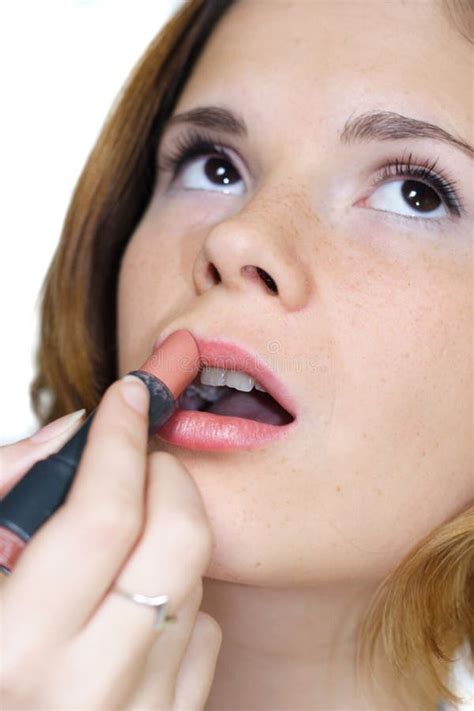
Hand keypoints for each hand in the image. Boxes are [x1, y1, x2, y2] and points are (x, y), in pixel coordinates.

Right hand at [0, 376, 221, 709]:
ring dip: (165, 535)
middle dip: (166, 475)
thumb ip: (5, 487)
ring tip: (120, 540)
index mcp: (14, 648)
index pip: (103, 515)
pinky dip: (176, 599)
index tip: (130, 395)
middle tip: (139, 463)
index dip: (121, 438)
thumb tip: (76, 432)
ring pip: (194, 579)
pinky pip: (204, 635)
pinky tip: (131, 601)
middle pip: (177, 539)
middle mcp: (86, 690)